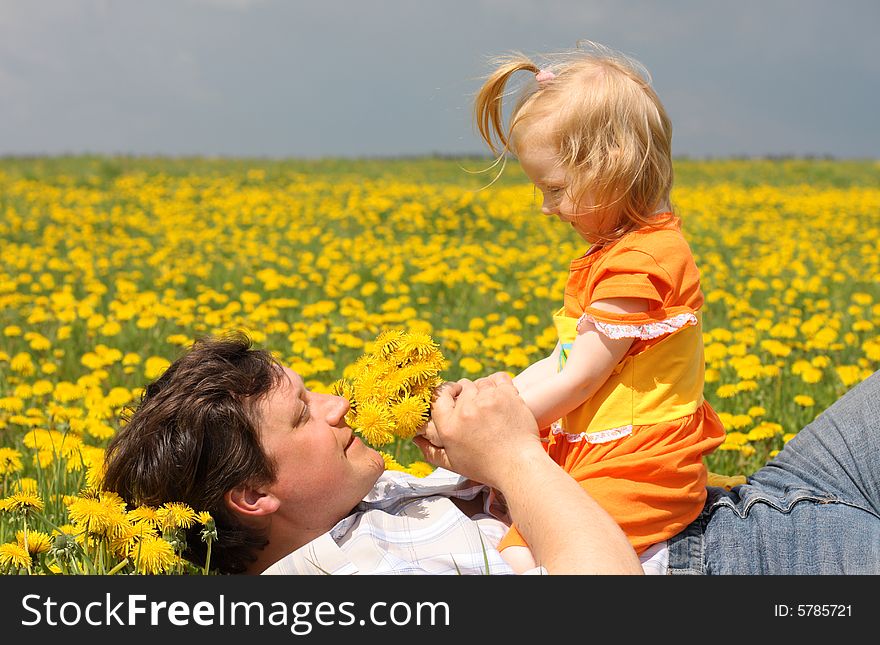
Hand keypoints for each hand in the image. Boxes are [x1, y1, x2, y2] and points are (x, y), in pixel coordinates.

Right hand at [413, 372, 540, 488]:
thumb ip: (431, 451)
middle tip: (478, 408)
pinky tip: (501, 397)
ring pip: (480, 382)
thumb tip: (416, 438)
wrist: (519, 466)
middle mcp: (465, 410)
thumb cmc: (486, 468)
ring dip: (484, 390)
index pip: (438, 395)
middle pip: (462, 386)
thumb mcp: (453, 464)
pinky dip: (499, 384)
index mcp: (449, 426)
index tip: (454, 397)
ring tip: (491, 407)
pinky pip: (498, 378)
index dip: (446, 392)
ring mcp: (486, 400)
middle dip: (468, 394)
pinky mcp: (506, 395)